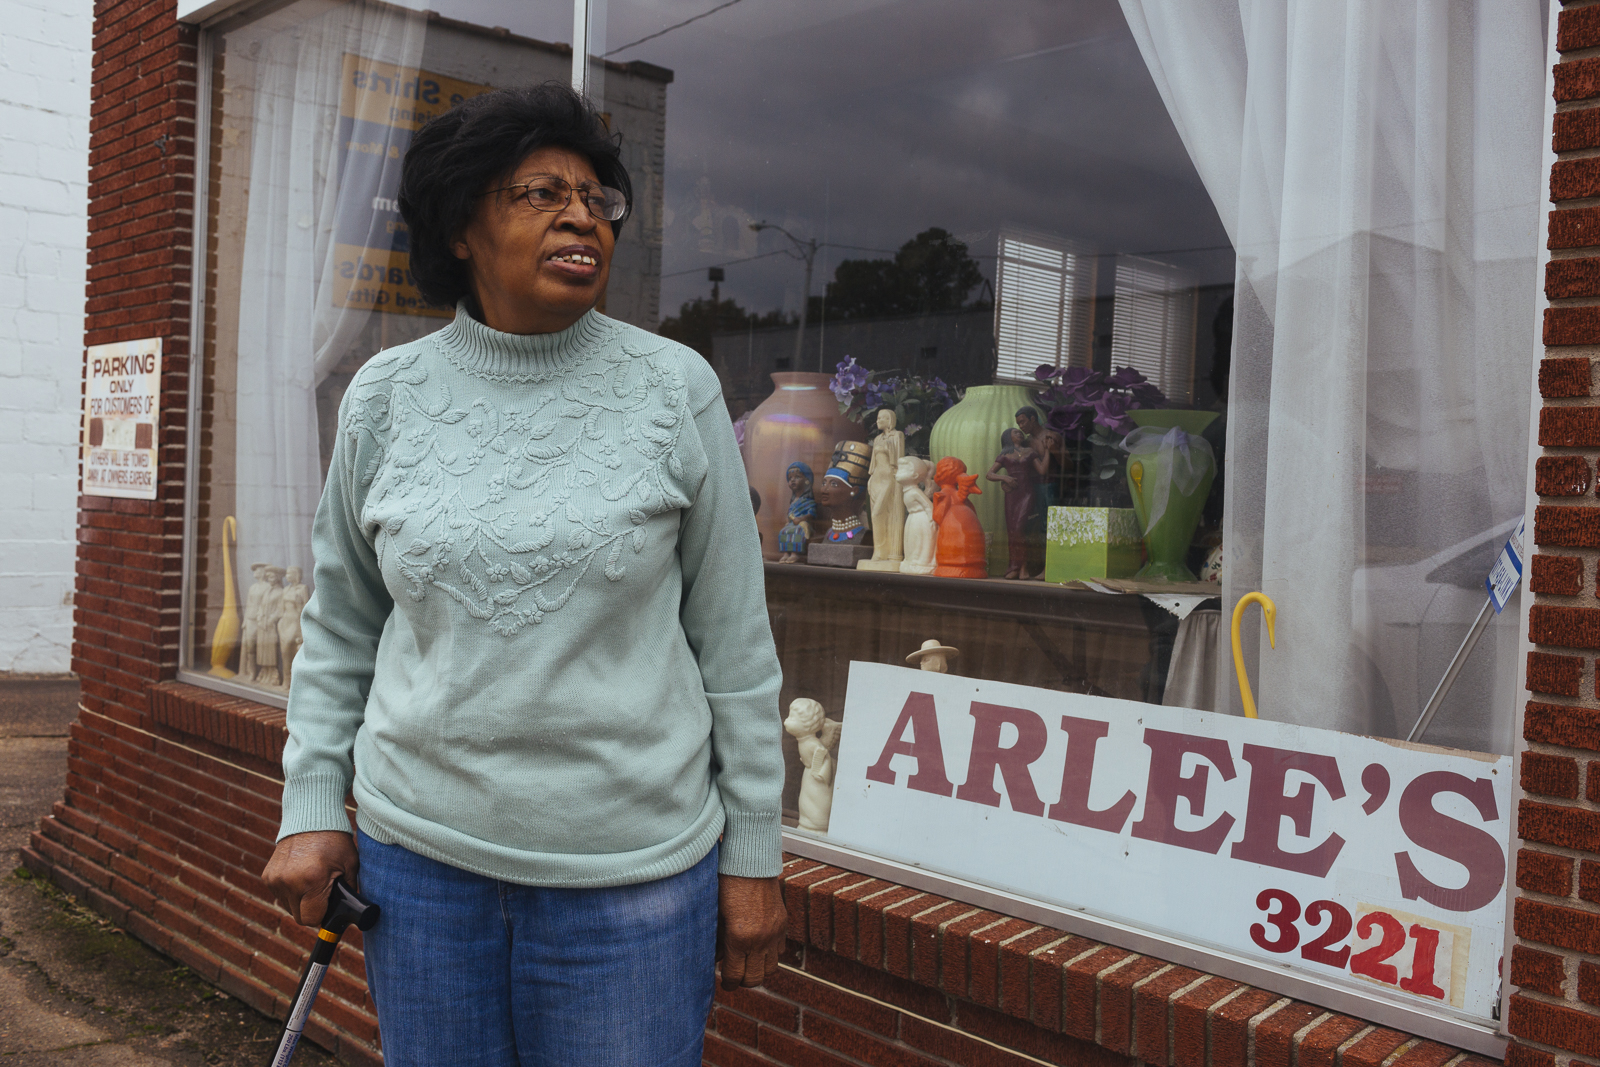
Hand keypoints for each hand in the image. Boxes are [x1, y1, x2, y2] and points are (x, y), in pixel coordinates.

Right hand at [263, 830, 358, 926]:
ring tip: (312, 882)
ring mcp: (276, 879)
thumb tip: (349, 914)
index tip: (330, 908)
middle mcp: (289, 881)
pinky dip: (290, 892)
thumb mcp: (350, 865)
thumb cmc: (334, 841)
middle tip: (323, 895)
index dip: (323, 917)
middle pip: (299, 916)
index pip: (311, 919)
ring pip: (288, 907)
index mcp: (312, 880)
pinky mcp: (267, 876)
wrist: (311, 817)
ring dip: (300, 902)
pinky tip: (301, 876)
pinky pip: (280, 896)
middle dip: (312, 910)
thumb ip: (350, 892)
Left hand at [715, 875, 785, 989]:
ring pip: (770, 969)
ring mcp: (774, 932)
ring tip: (747, 964)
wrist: (750, 861)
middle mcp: (760, 939)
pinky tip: (759, 946)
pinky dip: (770, 953)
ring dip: (758, 970)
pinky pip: (780, 950)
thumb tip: (717, 958)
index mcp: (739, 937)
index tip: (724, 982)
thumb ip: (717, 940)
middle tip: (734, 976)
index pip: (735, 975)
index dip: (728, 982)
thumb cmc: (725, 884)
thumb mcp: (715, 913)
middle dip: (742, 981)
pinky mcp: (783, 923)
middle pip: (754, 979)